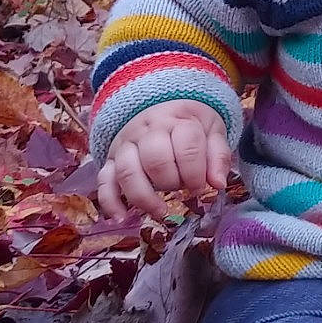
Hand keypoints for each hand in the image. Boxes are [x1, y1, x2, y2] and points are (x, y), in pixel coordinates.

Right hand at [97, 101, 231, 219]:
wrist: (162, 104)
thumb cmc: (191, 123)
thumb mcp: (213, 130)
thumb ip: (218, 156)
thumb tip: (218, 185)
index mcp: (177, 120)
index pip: (186, 148)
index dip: (196, 173)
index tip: (201, 187)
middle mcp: (147, 130)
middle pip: (156, 161)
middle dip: (172, 182)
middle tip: (183, 189)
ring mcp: (125, 144)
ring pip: (128, 172)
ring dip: (144, 197)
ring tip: (160, 211)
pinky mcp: (110, 159)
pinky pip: (103, 180)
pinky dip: (110, 201)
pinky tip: (120, 218)